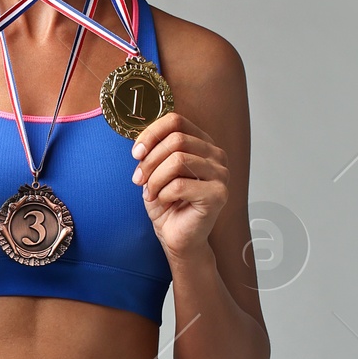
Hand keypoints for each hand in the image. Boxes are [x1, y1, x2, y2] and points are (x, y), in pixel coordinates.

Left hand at [131, 109, 227, 260]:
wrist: (177, 238)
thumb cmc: (167, 204)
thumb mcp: (155, 171)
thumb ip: (153, 151)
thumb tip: (141, 145)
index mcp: (202, 143)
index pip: (176, 121)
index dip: (151, 134)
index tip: (136, 153)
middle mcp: (215, 155)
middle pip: (176, 140)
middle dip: (150, 160)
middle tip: (138, 179)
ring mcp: (221, 174)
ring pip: (178, 160)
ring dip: (155, 179)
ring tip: (150, 193)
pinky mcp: (218, 194)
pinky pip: (180, 185)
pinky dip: (163, 194)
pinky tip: (163, 202)